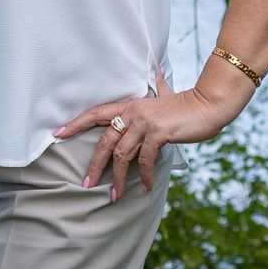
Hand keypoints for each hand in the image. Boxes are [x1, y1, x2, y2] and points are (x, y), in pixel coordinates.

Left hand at [56, 72, 251, 201]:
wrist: (209, 105)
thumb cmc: (188, 104)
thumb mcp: (168, 94)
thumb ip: (159, 86)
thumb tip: (158, 72)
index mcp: (131, 105)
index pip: (97, 113)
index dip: (76, 123)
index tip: (58, 133)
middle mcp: (134, 113)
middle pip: (104, 140)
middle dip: (94, 164)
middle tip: (86, 183)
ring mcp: (145, 123)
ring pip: (122, 154)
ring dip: (119, 178)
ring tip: (115, 195)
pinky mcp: (158, 133)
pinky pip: (144, 159)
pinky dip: (144, 176)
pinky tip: (146, 187)